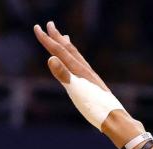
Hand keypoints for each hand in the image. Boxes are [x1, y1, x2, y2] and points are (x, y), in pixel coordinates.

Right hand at [33, 21, 141, 144]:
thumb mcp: (76, 92)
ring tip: (65, 38)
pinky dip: (77, 61)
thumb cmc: (95, 108)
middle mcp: (86, 71)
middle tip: (49, 24)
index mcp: (80, 71)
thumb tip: (50, 58)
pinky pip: (83, 68)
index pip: (60, 51)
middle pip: (70, 50)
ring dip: (68, 47)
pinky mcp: (95, 87)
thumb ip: (64, 75)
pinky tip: (78, 66)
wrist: (115, 120)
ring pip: (77, 58)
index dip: (47, 40)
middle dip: (57, 37)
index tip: (37, 27)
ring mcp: (91, 79)